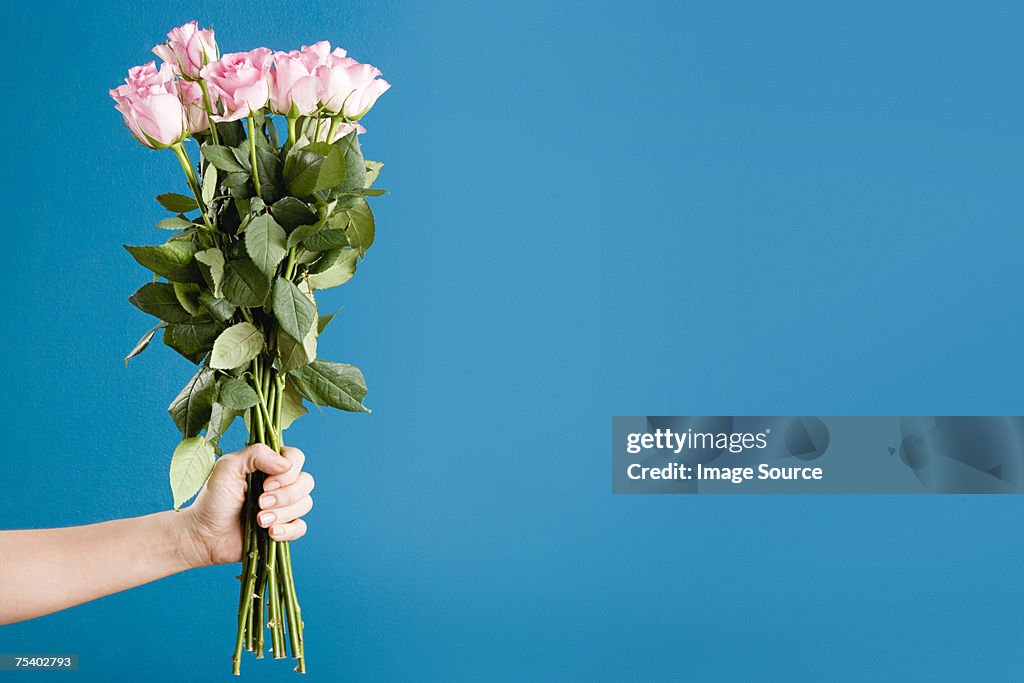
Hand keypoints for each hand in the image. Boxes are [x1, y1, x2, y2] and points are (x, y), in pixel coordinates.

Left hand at [178, 444, 314, 567]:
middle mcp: (281, 485)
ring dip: (283, 513)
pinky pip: (301, 527)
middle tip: (260, 503)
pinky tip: (270, 533)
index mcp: (269, 466)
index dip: (288, 472)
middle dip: (285, 495)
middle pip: (306, 482)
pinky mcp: (284, 529)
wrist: (204, 535)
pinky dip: (288, 531)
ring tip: (259, 520)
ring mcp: (284, 507)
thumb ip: (256, 454)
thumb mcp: (228, 467)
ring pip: (305, 504)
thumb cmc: (213, 499)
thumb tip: (286, 465)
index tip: (266, 484)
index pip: (296, 459)